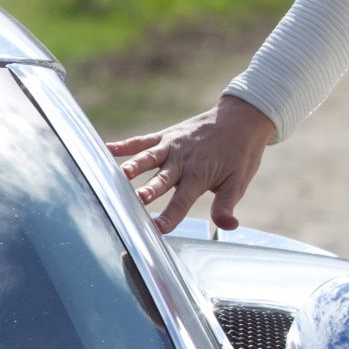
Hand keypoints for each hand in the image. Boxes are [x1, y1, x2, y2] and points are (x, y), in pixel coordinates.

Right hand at [106, 94, 278, 233]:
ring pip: (149, 157)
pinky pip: (142, 140)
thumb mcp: (238, 182)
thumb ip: (226, 205)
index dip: (171, 215)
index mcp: (200, 174)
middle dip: (150, 190)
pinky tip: (106, 149)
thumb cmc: (240, 154)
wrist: (242, 118)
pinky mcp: (165, 135)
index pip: (183, 200)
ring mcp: (172, 146)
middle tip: (138, 200)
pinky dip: (124, 145)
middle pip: (163, 178)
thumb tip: (229, 225)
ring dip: (135, 165)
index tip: (158, 229)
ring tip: (120, 175)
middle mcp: (183, 160)